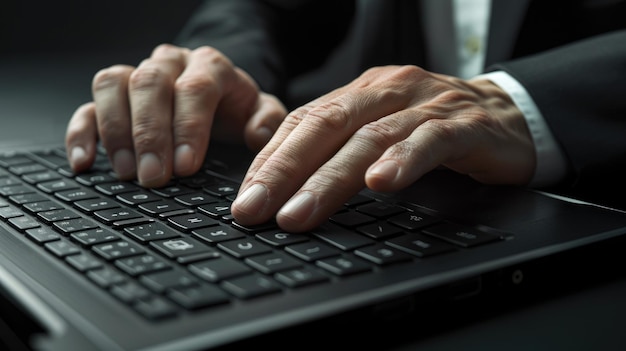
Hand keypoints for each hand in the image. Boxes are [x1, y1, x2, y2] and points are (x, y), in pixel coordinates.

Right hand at [65, 44, 286, 186]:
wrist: (218, 102)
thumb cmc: (237, 112)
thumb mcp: (261, 116)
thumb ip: (267, 122)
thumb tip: (258, 135)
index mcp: (209, 66)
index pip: (195, 88)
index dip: (189, 127)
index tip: (187, 165)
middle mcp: (170, 64)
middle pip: (150, 84)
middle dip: (150, 134)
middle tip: (154, 177)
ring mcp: (138, 75)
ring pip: (113, 85)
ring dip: (116, 131)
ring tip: (127, 173)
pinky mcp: (113, 97)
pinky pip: (88, 105)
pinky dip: (83, 133)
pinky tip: (85, 163)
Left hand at [231, 65, 535, 231]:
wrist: (508, 115)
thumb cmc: (434, 130)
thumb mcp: (380, 133)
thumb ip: (341, 148)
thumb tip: (285, 184)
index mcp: (361, 93)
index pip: (304, 121)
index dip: (271, 159)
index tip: (245, 197)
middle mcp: (388, 92)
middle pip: (326, 126)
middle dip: (284, 171)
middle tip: (254, 209)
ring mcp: (427, 106)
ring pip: (369, 138)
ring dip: (329, 179)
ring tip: (299, 213)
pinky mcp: (465, 126)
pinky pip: (430, 141)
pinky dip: (403, 162)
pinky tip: (381, 184)